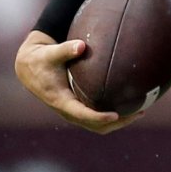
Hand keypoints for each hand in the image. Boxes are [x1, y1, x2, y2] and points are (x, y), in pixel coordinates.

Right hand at [13, 30, 138, 133]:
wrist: (30, 69)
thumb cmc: (42, 59)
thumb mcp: (50, 53)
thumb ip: (65, 49)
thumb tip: (82, 45)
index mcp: (61, 101)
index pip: (82, 114)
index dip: (99, 117)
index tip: (115, 115)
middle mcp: (68, 111)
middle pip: (96, 126)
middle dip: (118, 123)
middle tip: (138, 112)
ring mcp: (74, 112)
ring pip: (99, 126)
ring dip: (120, 122)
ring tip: (140, 111)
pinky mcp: (78, 109)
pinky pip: (98, 118)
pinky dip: (114, 116)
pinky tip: (130, 105)